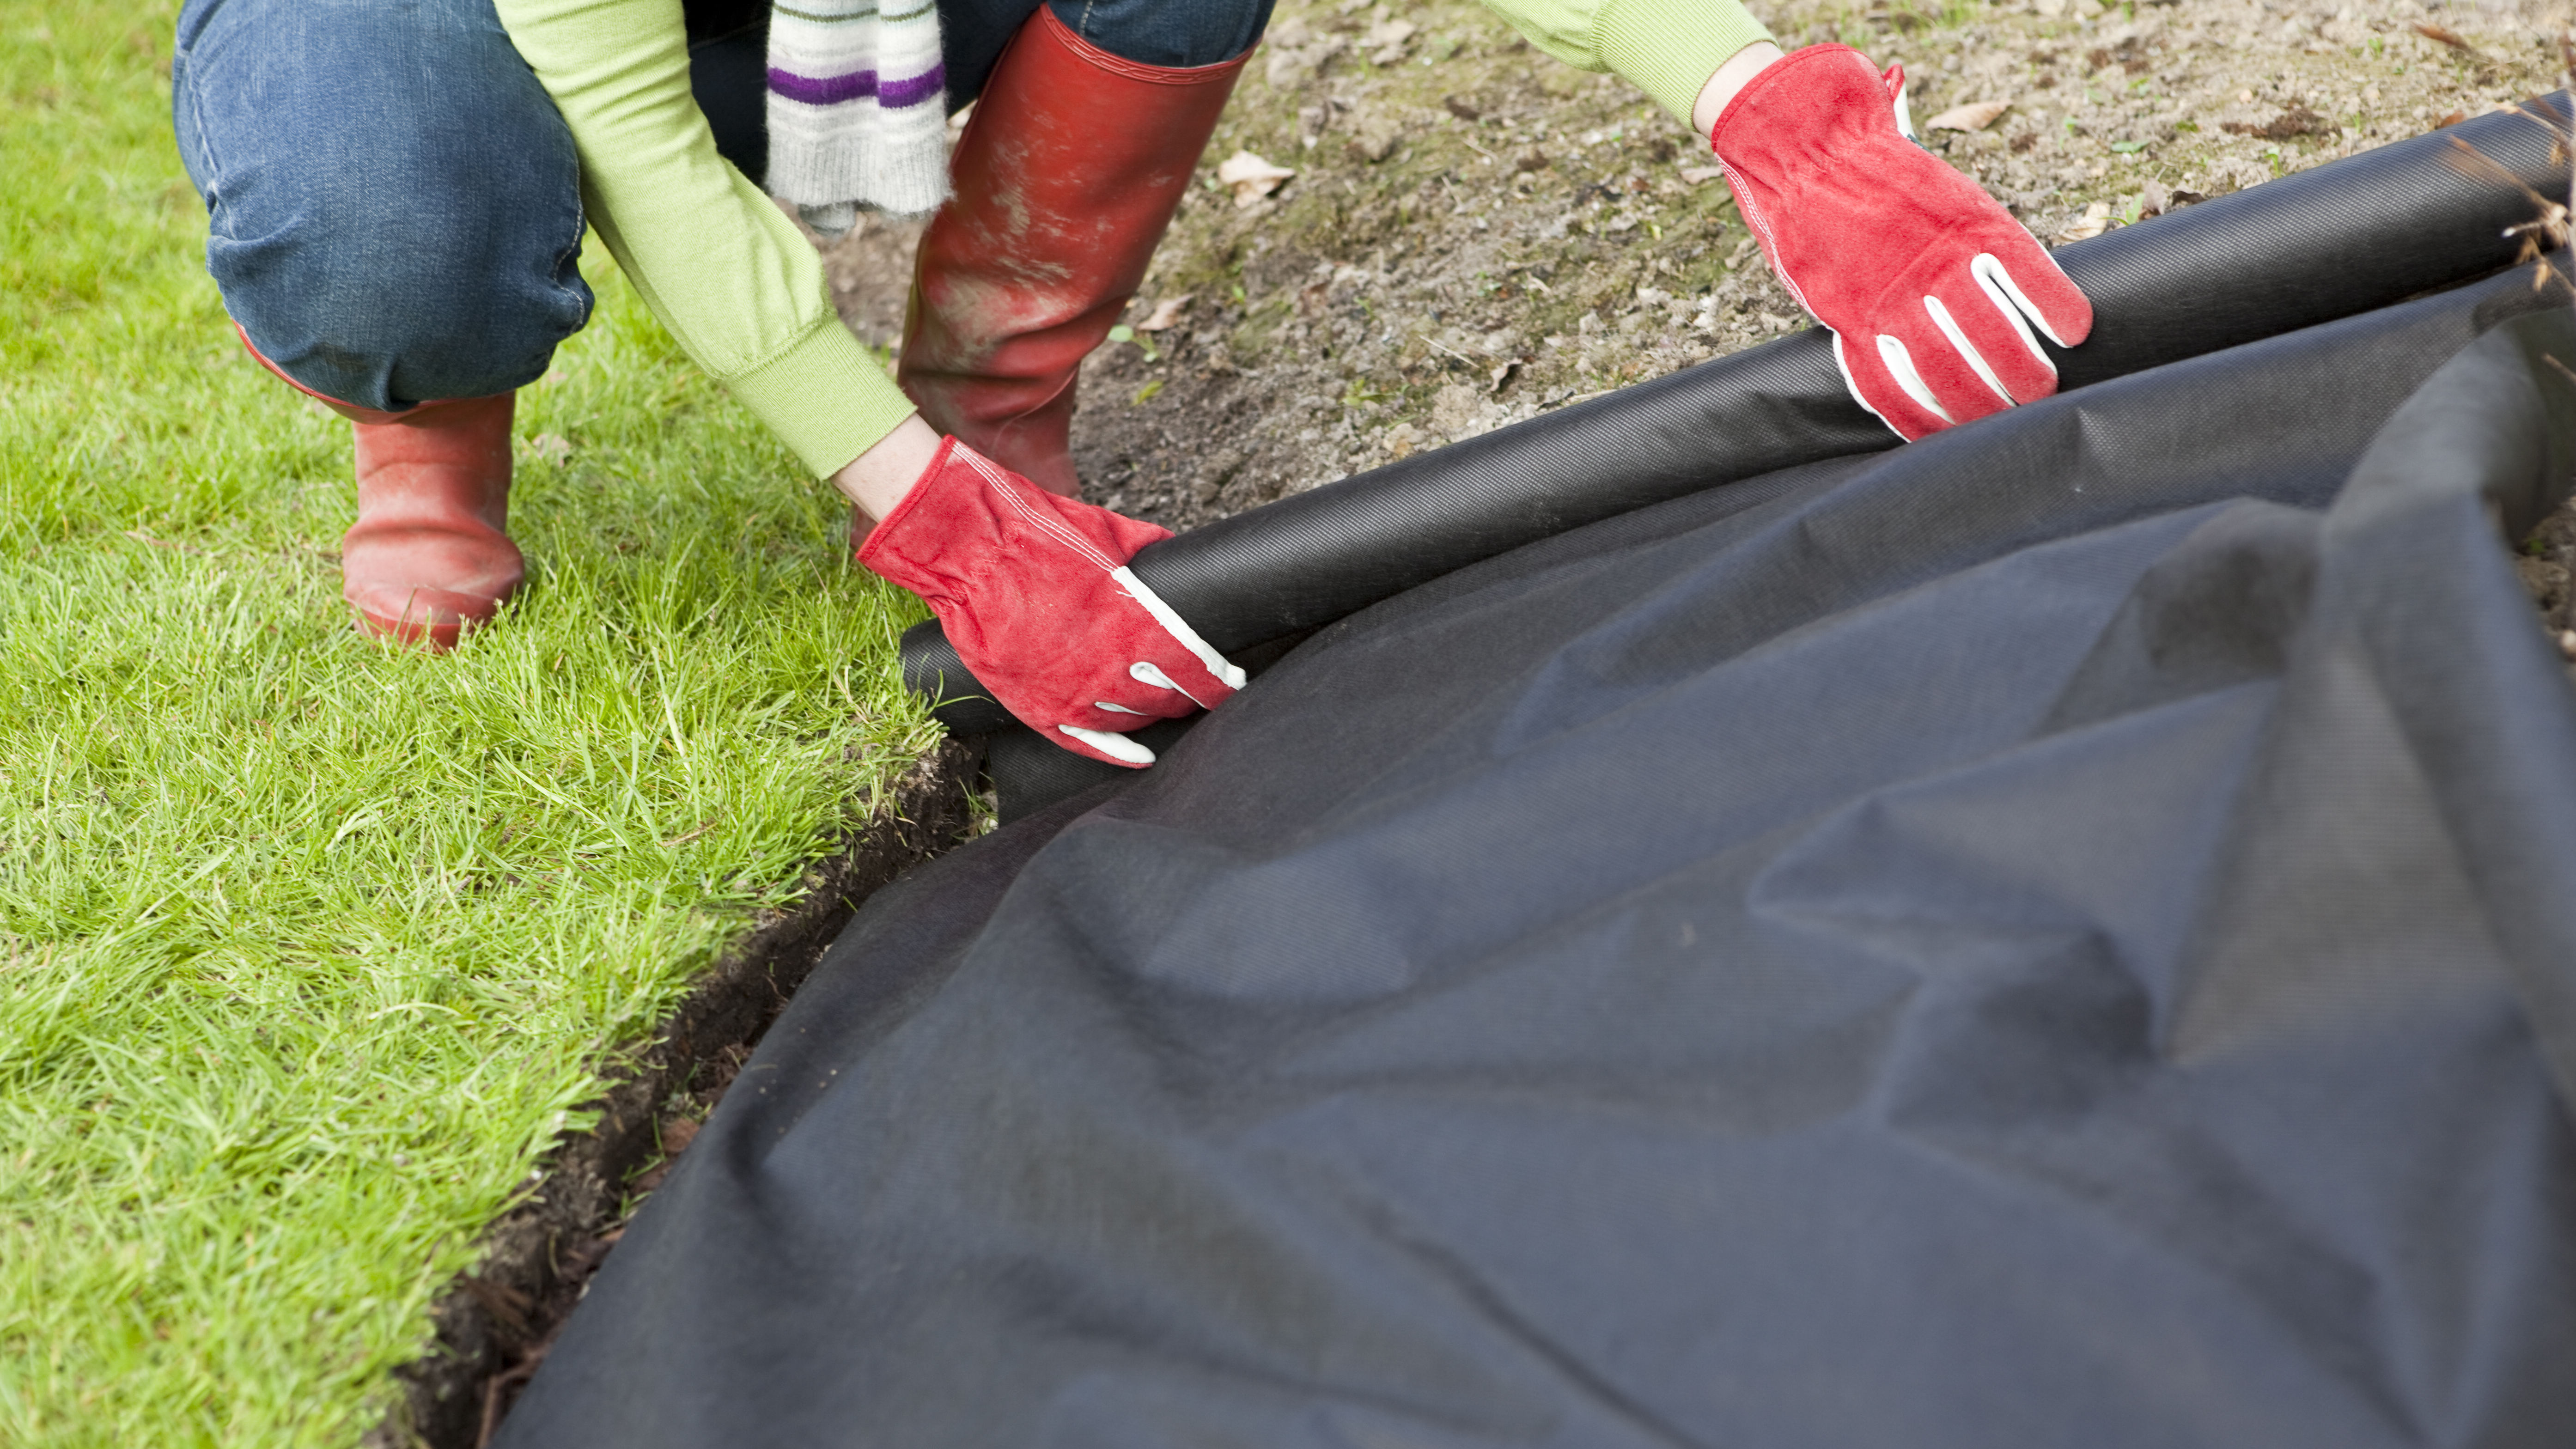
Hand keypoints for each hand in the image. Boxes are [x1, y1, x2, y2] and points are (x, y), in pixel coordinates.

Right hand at [855, 438, 1242, 766]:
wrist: (970, 554)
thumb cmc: (1038, 536)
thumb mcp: (1106, 532)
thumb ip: (1147, 550)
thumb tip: (1174, 555)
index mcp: (1137, 624)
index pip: (1197, 667)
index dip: (1220, 679)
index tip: (1233, 679)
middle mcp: (1110, 669)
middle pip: (1169, 698)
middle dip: (1190, 696)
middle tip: (1202, 691)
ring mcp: (1074, 695)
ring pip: (1134, 720)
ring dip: (1155, 714)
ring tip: (1167, 706)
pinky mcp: (1040, 709)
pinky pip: (1090, 744)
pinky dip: (1120, 752)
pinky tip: (1140, 755)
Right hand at [1708, 44, 2092, 438]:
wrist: (1808, 155)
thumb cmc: (1886, 178)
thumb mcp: (1948, 194)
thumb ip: (1980, 239)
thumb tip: (2022, 290)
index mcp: (1965, 224)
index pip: (2028, 276)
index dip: (2057, 309)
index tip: (2077, 332)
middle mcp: (1930, 265)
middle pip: (1993, 337)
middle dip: (2024, 375)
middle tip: (2040, 392)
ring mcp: (1886, 298)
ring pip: (1944, 369)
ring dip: (1979, 402)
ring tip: (1999, 417)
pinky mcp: (1849, 320)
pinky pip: (1884, 383)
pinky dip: (1912, 414)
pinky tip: (1934, 429)